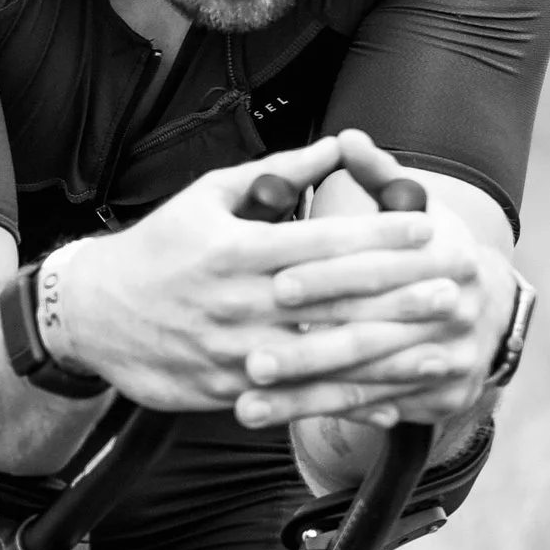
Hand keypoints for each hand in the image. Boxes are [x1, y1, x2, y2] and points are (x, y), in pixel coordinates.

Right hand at [51, 134, 479, 424]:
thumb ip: (277, 174)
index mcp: (236, 252)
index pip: (321, 243)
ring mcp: (237, 355)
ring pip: (325, 358)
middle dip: (401, 295)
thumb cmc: (158, 249)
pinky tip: (393, 403)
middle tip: (456, 286)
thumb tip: (335, 145)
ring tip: (442, 347)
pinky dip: (348, 404)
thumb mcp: (208, 197)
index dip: (379, 235)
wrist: (93, 315)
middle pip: (334, 301)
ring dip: (390, 355)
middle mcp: (239, 305)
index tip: (428, 227)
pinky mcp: (232, 393)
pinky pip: (300, 400)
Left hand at [241, 128, 513, 442]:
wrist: (494, 311)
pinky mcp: (442, 397)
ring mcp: (451, 359)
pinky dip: (324, 414)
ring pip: (363, 383)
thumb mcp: (418, 209)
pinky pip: (375, 409)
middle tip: (250, 361)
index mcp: (446, 255)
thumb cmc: (435, 252)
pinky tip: (280, 418)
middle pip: (367, 335)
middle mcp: (455, 311)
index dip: (327, 277)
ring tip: (247, 405)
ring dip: (302, 397)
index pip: (377, 269)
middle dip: (305, 351)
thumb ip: (381, 176)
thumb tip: (347, 139)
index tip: (277, 286)